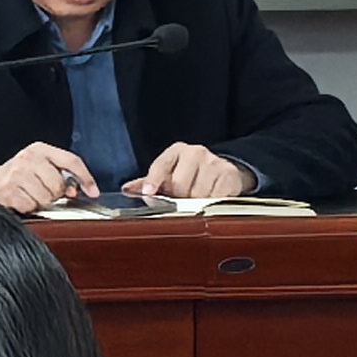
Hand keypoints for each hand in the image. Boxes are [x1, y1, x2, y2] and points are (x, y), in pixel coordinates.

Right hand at [0, 142, 96, 213]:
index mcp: (39, 149)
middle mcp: (28, 158)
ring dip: (40, 202)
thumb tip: (75, 190)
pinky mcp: (8, 190)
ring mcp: (16, 174)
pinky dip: (28, 207)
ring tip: (30, 196)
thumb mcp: (38, 167)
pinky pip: (31, 206)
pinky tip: (21, 200)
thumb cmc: (16, 176)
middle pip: (58, 183)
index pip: (71, 160)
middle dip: (55, 194)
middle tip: (45, 193)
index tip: (93, 191)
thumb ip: (59, 174)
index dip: (85, 177)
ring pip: (46, 197)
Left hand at [128, 142, 250, 201]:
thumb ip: (147, 182)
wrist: (225, 171)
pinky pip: (216, 199)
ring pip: (198, 195)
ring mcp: (214, 163)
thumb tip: (126, 189)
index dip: (153, 180)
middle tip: (181, 201)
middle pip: (179, 184)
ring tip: (197, 200)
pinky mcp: (229, 176)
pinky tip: (210, 200)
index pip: (161, 165)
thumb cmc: (190, 174)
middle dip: (178, 198)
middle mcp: (196, 153)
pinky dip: (211, 205)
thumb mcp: (168, 174)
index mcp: (177, 151)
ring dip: (195, 204)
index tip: (148, 193)